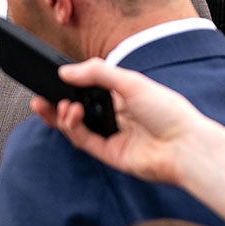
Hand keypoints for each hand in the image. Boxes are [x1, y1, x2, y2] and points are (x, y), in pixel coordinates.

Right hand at [32, 58, 210, 187]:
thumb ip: (97, 73)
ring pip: (76, 126)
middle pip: (78, 109)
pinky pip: (82, 140)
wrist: (184, 145)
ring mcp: (111, 135)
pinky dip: (72, 127)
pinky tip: (72, 114)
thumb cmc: (167, 111)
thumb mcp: (131, 82)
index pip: (90, 87)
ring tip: (60, 105)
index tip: (53, 76)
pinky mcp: (108, 154)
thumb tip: (65, 72)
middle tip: (39, 95)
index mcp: (123, 95)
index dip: (71, 84)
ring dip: (63, 115)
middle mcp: (115, 115)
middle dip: (57, 103)